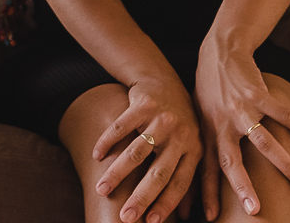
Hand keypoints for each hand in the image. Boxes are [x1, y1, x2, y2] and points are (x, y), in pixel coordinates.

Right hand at [91, 74, 201, 222]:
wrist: (163, 81)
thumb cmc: (178, 122)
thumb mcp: (191, 147)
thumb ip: (188, 178)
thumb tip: (185, 215)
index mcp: (194, 149)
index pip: (180, 182)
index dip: (166, 203)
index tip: (151, 222)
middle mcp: (180, 135)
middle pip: (159, 172)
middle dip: (141, 197)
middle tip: (126, 217)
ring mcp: (161, 118)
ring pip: (136, 152)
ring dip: (117, 173)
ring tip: (101, 190)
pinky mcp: (143, 104)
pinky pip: (121, 127)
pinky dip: (106, 142)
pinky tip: (96, 157)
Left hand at [195, 38, 289, 218]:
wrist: (220, 51)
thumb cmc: (210, 89)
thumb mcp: (200, 115)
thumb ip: (207, 141)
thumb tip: (202, 168)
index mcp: (208, 132)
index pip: (206, 168)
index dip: (207, 192)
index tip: (212, 217)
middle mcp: (221, 123)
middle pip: (231, 160)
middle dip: (242, 187)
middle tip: (255, 210)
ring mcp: (240, 109)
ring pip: (262, 142)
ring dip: (283, 163)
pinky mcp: (257, 93)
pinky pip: (281, 114)